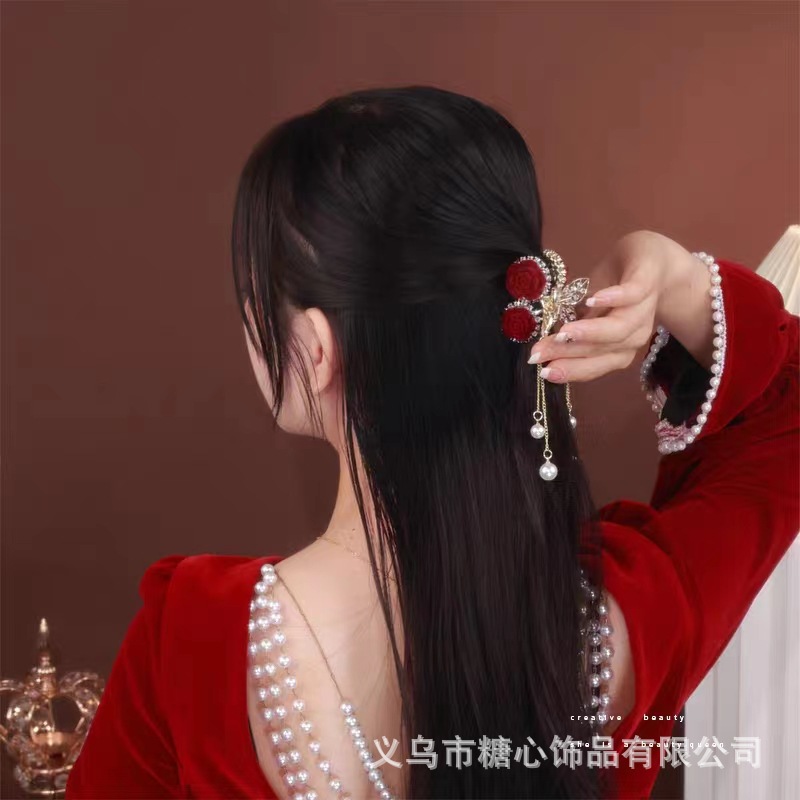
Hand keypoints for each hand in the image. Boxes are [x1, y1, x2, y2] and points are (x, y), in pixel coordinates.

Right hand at [527, 230, 676, 382]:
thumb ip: (574, 332)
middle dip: (569, 352)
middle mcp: (634, 335)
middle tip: (539, 352)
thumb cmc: (616, 289)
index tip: (542, 371)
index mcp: (620, 348)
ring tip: (563, 331)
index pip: (594, 364)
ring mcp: (643, 309)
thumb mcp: (590, 314)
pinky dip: (613, 299)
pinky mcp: (646, 281)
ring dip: (590, 332)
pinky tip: (592, 299)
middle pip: (603, 349)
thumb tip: (541, 350)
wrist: (652, 258)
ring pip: (619, 328)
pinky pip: (633, 294)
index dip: (569, 369)